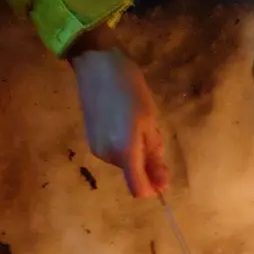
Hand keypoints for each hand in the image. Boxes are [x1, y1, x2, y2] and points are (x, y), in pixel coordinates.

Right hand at [70, 31, 168, 198]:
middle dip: (145, 160)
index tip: (162, 171)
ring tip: (134, 121)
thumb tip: (161, 185)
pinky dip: (123, 145)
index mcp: (124, 152)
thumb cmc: (129, 88)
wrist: (96, 64)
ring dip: (135, 151)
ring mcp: (97, 149)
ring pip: (124, 163)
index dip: (153, 187)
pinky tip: (121, 121)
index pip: (139, 189)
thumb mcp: (149, 121)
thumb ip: (154, 155)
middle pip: (134, 174)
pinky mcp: (91, 141)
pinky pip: (114, 153)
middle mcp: (108, 156)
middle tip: (148, 129)